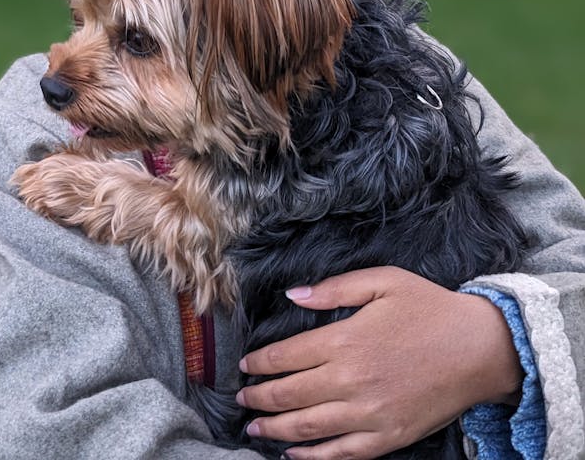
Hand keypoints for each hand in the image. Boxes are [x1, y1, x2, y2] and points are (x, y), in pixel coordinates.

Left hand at [236, 266, 522, 459]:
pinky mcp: (388, 437)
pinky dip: (313, 457)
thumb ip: (332, 289)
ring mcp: (369, 414)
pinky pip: (342, 454)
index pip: (287, 356)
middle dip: (259, 398)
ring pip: (308, 428)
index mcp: (346, 340)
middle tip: (242, 398)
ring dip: (275, 429)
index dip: (260, 363)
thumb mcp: (381, 281)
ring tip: (255, 427)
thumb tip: (292, 295)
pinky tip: (295, 454)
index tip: (246, 365)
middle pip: (290, 395)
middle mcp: (351, 381)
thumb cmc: (429, 309)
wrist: (480, 348)